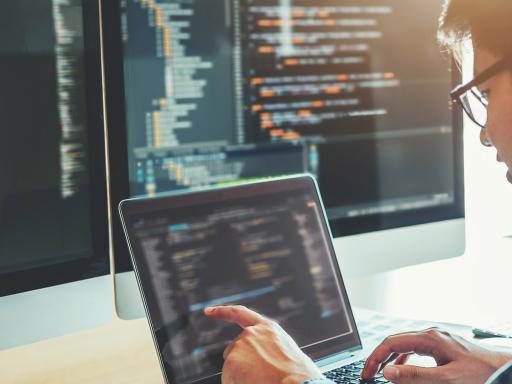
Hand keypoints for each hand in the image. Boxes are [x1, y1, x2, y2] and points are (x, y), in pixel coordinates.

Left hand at [204, 305, 322, 383]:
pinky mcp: (232, 359)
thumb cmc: (298, 376)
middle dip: (241, 364)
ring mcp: (240, 345)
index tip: (208, 310)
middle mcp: (252, 333)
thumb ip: (269, 348)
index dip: (222, 312)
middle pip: (235, 349)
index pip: (240, 314)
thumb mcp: (286, 353)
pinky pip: (228, 378)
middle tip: (260, 378)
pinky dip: (236, 383)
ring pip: (232, 366)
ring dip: (241, 376)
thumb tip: (262, 359)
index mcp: (268, 329)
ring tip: (262, 381)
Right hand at [361, 327, 511, 383]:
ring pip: (405, 345)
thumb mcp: (444, 379)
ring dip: (391, 359)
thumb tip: (387, 372)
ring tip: (382, 374)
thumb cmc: (479, 374)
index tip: (367, 373)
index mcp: (428, 338)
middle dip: (380, 358)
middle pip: (395, 342)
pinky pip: (415, 349)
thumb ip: (414, 376)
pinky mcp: (442, 346)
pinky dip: (404, 359)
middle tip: (369, 374)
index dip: (375, 358)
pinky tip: (403, 369)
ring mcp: (436, 339)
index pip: (391, 343)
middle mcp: (431, 334)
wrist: (503, 370)